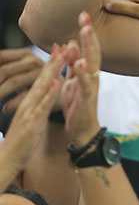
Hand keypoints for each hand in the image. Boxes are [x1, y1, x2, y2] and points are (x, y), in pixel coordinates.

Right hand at [0, 48, 64, 176]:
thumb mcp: (32, 118)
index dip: (52, 64)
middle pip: (43, 78)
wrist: (8, 159)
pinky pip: (42, 105)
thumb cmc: (22, 141)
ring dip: (53, 71)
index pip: (43, 79)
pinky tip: (56, 82)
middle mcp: (30, 103)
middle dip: (54, 61)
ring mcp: (30, 111)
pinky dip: (50, 93)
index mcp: (31, 102)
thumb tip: (45, 96)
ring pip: (43, 87)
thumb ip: (37, 105)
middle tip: (63, 44)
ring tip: (62, 55)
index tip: (62, 49)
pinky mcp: (33, 121)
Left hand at [0, 48, 44, 106]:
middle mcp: (33, 61)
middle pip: (4, 70)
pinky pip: (24, 96)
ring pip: (14, 82)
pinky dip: (12, 104)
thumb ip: (7, 66)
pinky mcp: (47, 88)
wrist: (64, 90)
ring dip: (0, 93)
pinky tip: (5, 109)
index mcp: (25, 54)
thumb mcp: (22, 71)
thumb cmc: (36, 82)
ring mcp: (41, 74)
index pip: (0, 57)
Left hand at [61, 12, 102, 147]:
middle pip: (93, 51)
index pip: (88, 47)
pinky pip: (86, 85)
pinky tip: (80, 63)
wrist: (82, 130)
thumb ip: (73, 63)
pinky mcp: (87, 100)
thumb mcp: (72, 80)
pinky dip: (83, 73)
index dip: (86, 32)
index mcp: (88, 71)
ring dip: (89, 48)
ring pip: (92, 64)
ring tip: (85, 32)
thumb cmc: (78, 105)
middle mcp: (93, 76)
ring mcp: (92, 87)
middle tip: (85, 16)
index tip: (82, 14)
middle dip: (89, 34)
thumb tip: (71, 43)